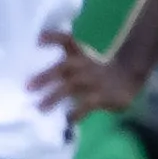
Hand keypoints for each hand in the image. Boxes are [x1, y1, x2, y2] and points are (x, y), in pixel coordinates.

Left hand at [28, 28, 142, 121]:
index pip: (66, 40)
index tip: (38, 39)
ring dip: (54, 97)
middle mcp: (84, 64)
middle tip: (28, 87)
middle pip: (63, 67)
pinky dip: (76, 113)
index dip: (53, 38)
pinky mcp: (103, 95)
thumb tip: (34, 81)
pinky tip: (66, 120)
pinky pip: (87, 105)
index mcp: (79, 54)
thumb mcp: (82, 61)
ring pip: (71, 87)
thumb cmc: (97, 70)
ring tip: (40, 108)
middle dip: (45, 76)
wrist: (129, 76)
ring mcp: (94, 80)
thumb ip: (64, 66)